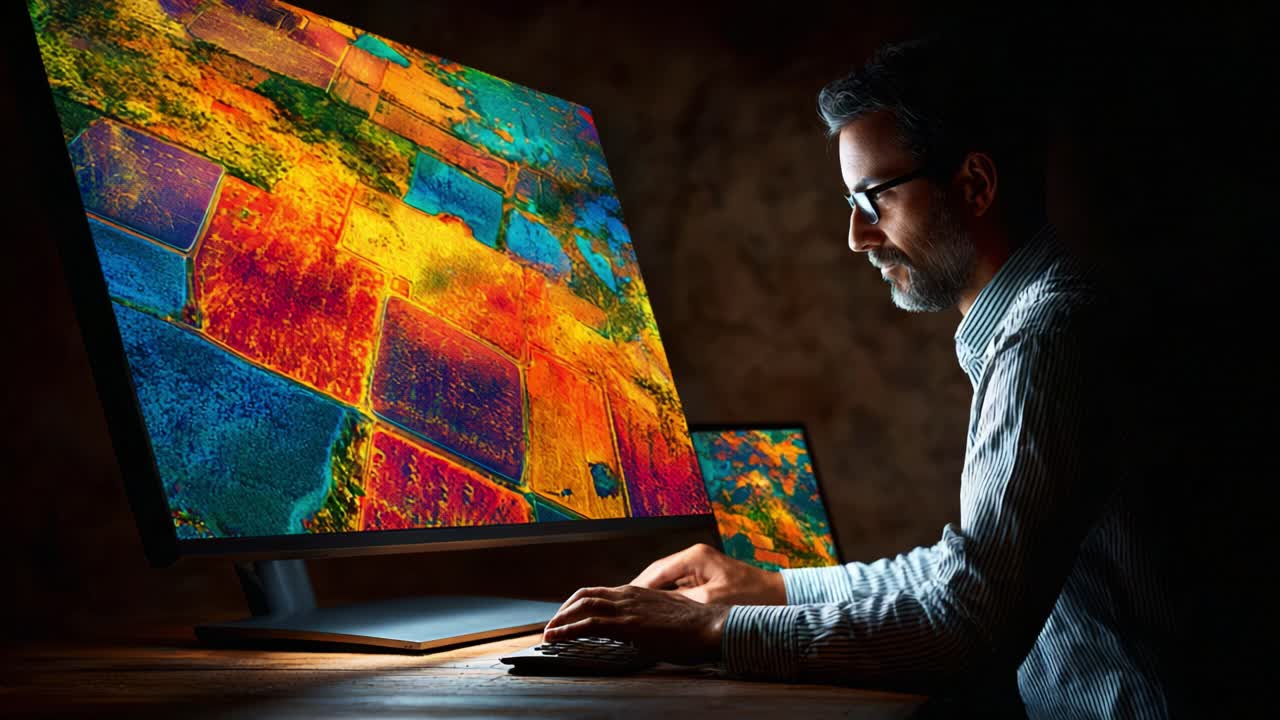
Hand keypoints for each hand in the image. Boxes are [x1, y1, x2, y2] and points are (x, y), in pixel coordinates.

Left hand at [543, 585, 729, 664]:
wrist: (711, 627)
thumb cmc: (695, 626)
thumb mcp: (667, 615)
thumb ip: (649, 616)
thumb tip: (639, 627)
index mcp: (637, 592)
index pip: (599, 593)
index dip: (579, 604)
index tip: (568, 617)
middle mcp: (629, 595)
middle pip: (585, 595)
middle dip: (564, 610)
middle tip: (553, 625)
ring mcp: (628, 608)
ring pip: (583, 606)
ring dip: (560, 620)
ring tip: (548, 633)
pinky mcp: (629, 625)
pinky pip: (591, 624)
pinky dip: (568, 630)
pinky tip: (558, 638)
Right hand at [631, 543, 786, 605]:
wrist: (781, 599)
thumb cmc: (752, 598)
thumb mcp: (711, 601)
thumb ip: (679, 602)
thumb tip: (651, 607)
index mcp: (694, 557)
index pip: (655, 571)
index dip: (636, 587)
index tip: (620, 601)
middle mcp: (695, 558)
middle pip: (658, 574)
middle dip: (640, 591)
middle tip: (622, 608)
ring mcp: (700, 568)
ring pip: (666, 582)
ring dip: (652, 596)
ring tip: (635, 612)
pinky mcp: (706, 579)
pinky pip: (678, 588)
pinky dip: (667, 600)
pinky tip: (658, 613)